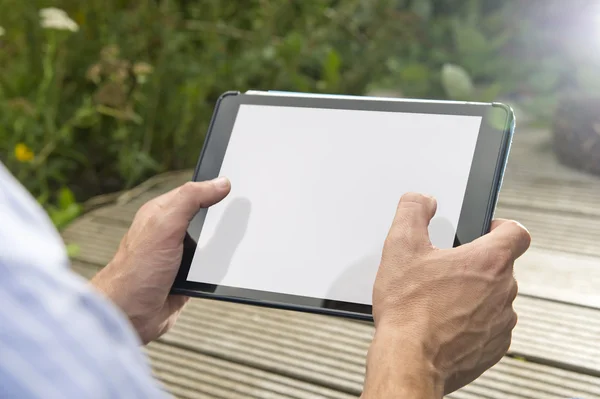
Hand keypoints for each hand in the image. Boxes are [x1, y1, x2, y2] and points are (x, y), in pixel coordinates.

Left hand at [91, 177, 230, 343]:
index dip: (216, 188)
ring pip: (211, 244)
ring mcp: (180, 256)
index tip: (240, 188)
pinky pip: (211, 267)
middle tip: (245, 216)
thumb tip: (220, 183)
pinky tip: (225, 268)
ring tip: (239, 243)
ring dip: (222, 247)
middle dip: (223, 219)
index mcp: (162, 212)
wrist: (128, 315)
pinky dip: (219, 268)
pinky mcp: (188, 277)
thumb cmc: (136, 270)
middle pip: (207, 218)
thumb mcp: (164, 225)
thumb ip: (191, 199)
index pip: (195, 192)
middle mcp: (170, 232)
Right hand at [362, 193, 529, 397]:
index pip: (517, 232)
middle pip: (500, 267)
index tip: (484, 231)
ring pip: (494, 298)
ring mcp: (502, 322)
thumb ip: (412, 211)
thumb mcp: (400, 246)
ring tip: (440, 301)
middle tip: (442, 271)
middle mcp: (504, 290)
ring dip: (473, 296)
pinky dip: (471, 323)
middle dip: (474, 265)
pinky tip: (444, 324)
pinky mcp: (494, 347)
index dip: (501, 226)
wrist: (409, 359)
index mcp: (489, 261)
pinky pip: (489, 326)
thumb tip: (421, 200)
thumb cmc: (408, 308)